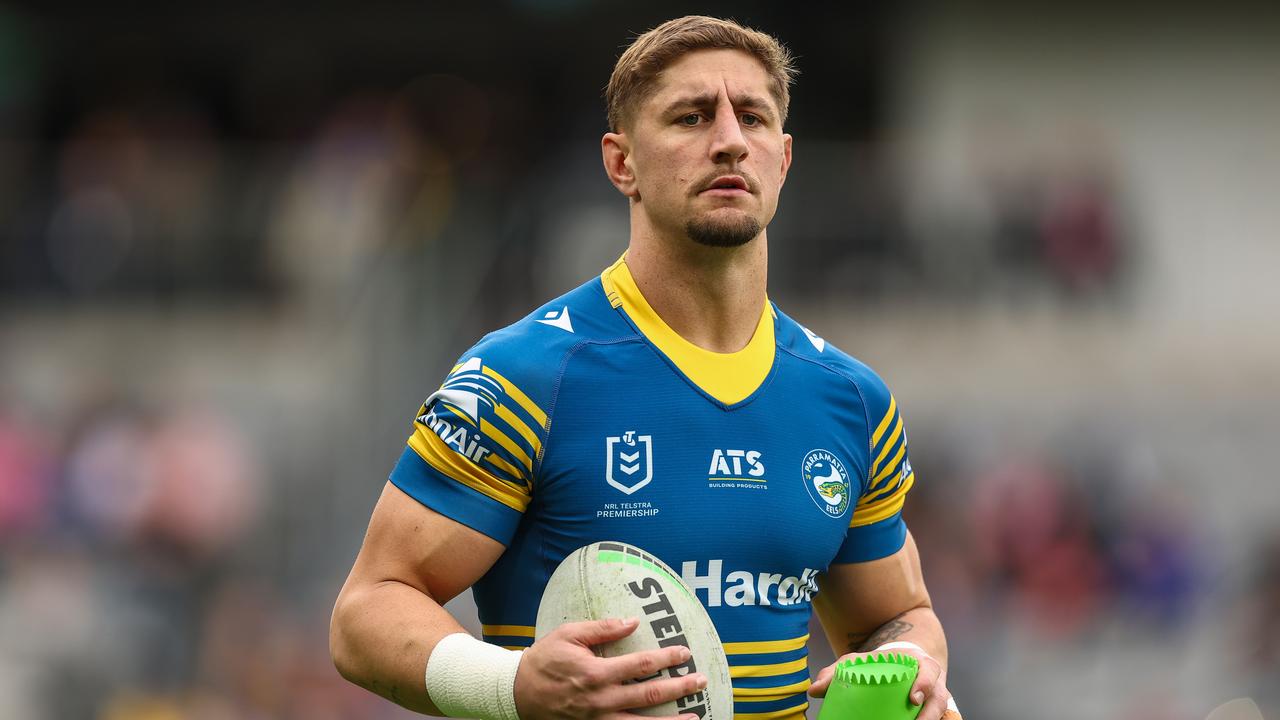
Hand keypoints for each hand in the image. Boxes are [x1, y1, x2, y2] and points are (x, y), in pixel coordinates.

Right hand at [514, 617, 707, 719]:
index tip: (684, 651)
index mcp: (595, 673)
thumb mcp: (568, 635)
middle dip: (679, 688)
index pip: (640, 665)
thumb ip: (601, 628)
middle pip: (648, 696)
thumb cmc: (544, 660)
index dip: (665, 658)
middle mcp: (600, 700)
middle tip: (701, 681)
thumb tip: (632, 621)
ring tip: (695, 718)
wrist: (516, 693)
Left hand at [808, 647, 957, 719]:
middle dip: (931, 714)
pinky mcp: (933, 711)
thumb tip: (813, 690)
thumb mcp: (863, 661)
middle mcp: (934, 682)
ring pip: (940, 713)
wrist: (904, 662)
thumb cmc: (883, 663)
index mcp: (920, 664)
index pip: (929, 672)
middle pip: (939, 699)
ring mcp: (935, 699)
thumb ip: (839, 671)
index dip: (925, 684)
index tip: (913, 698)